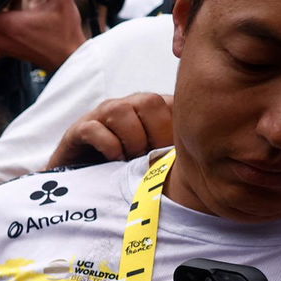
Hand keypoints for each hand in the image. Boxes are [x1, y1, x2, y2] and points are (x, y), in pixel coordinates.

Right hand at [46, 93, 172, 169]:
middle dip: (155, 133)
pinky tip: (114, 160)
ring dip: (131, 140)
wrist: (87, 179)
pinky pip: (93, 129)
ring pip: (118, 110)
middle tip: (152, 156)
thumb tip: (202, 150)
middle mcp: (127, 106)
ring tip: (131, 159)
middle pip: (148, 101)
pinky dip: (108, 146)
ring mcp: (101, 115)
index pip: (172, 101)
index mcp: (152, 108)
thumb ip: (177, 146)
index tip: (174, 153)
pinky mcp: (78, 130)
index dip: (176, 128)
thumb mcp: (161, 155)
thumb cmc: (130, 167)